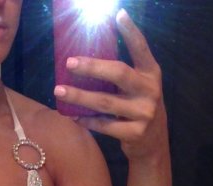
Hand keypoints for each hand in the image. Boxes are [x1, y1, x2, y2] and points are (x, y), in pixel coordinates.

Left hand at [53, 9, 166, 160]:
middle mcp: (150, 90)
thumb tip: (87, 58)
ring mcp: (144, 113)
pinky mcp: (135, 133)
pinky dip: (87, 121)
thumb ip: (122, 74)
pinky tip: (73, 116)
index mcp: (150, 73)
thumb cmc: (138, 106)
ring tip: (59, 91)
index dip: (131, 32)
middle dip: (92, 67)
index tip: (118, 14)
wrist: (153, 143)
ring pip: (106, 103)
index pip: (141, 48)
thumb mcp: (138, 86)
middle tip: (69, 63)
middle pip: (118, 73)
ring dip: (80, 97)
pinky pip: (105, 126)